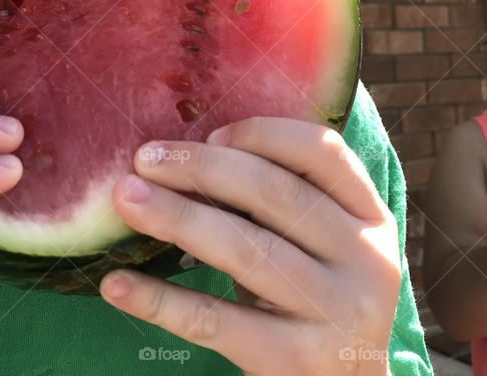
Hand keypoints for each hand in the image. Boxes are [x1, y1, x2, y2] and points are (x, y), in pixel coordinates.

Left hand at [100, 117, 400, 375]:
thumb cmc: (317, 299)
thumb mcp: (322, 245)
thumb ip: (281, 201)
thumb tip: (187, 154)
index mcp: (370, 217)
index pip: (323, 151)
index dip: (262, 134)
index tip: (209, 134)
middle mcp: (366, 260)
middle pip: (276, 194)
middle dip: (202, 169)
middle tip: (144, 159)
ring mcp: (336, 313)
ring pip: (246, 251)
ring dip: (177, 218)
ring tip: (126, 198)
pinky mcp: (294, 361)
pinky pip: (214, 320)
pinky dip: (159, 300)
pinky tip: (116, 284)